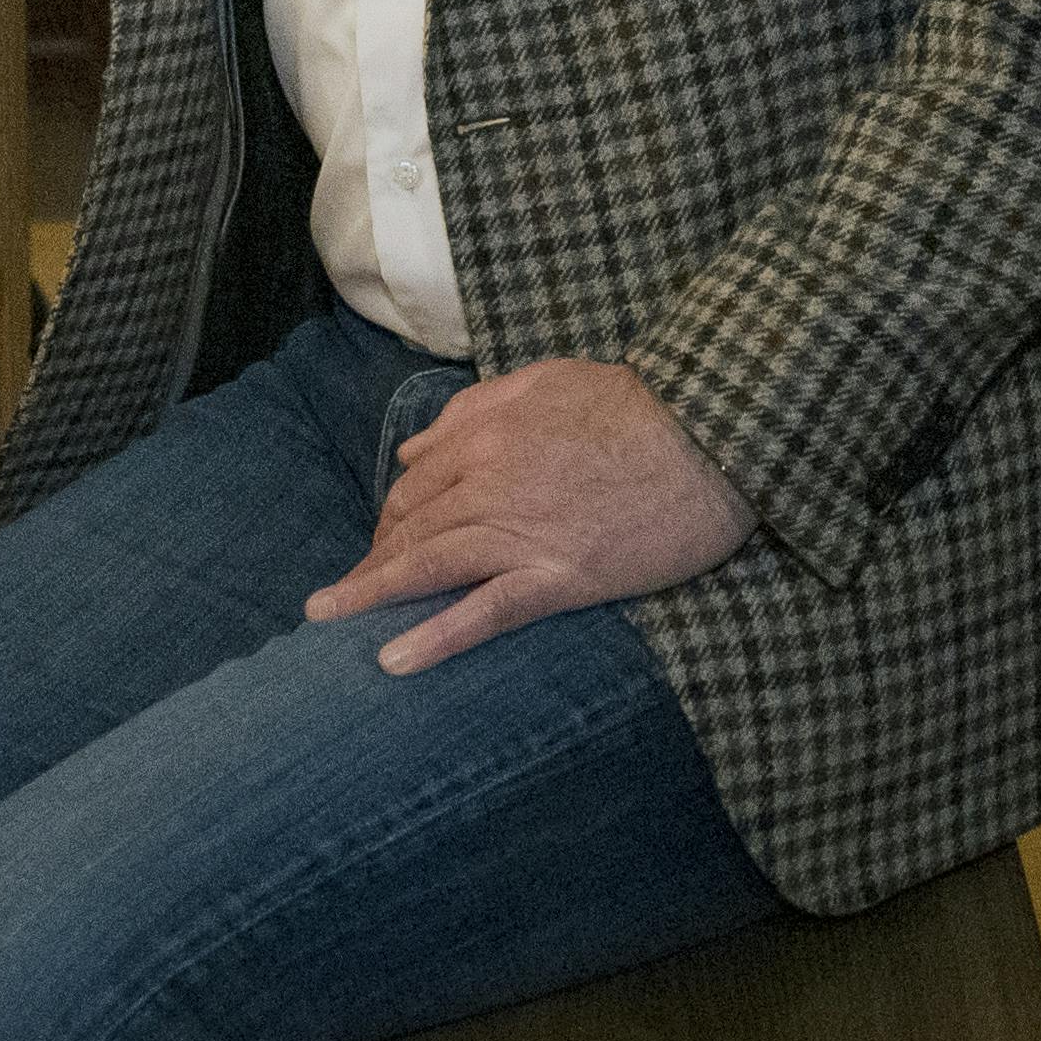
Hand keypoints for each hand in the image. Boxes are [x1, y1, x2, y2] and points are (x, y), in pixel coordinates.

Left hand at [304, 358, 751, 675]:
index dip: (391, 517)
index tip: (380, 544)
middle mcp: (492, 482)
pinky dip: (436, 637)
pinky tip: (394, 661)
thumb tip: (415, 448)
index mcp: (489, 432)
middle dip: (371, 562)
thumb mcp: (549, 379)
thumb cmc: (640, 402)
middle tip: (341, 597)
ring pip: (430, 566)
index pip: (417, 483)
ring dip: (372, 596)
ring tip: (328, 621)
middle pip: (412, 526)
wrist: (713, 434)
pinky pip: (486, 612)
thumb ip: (475, 407)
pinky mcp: (560, 577)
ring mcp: (524, 533)